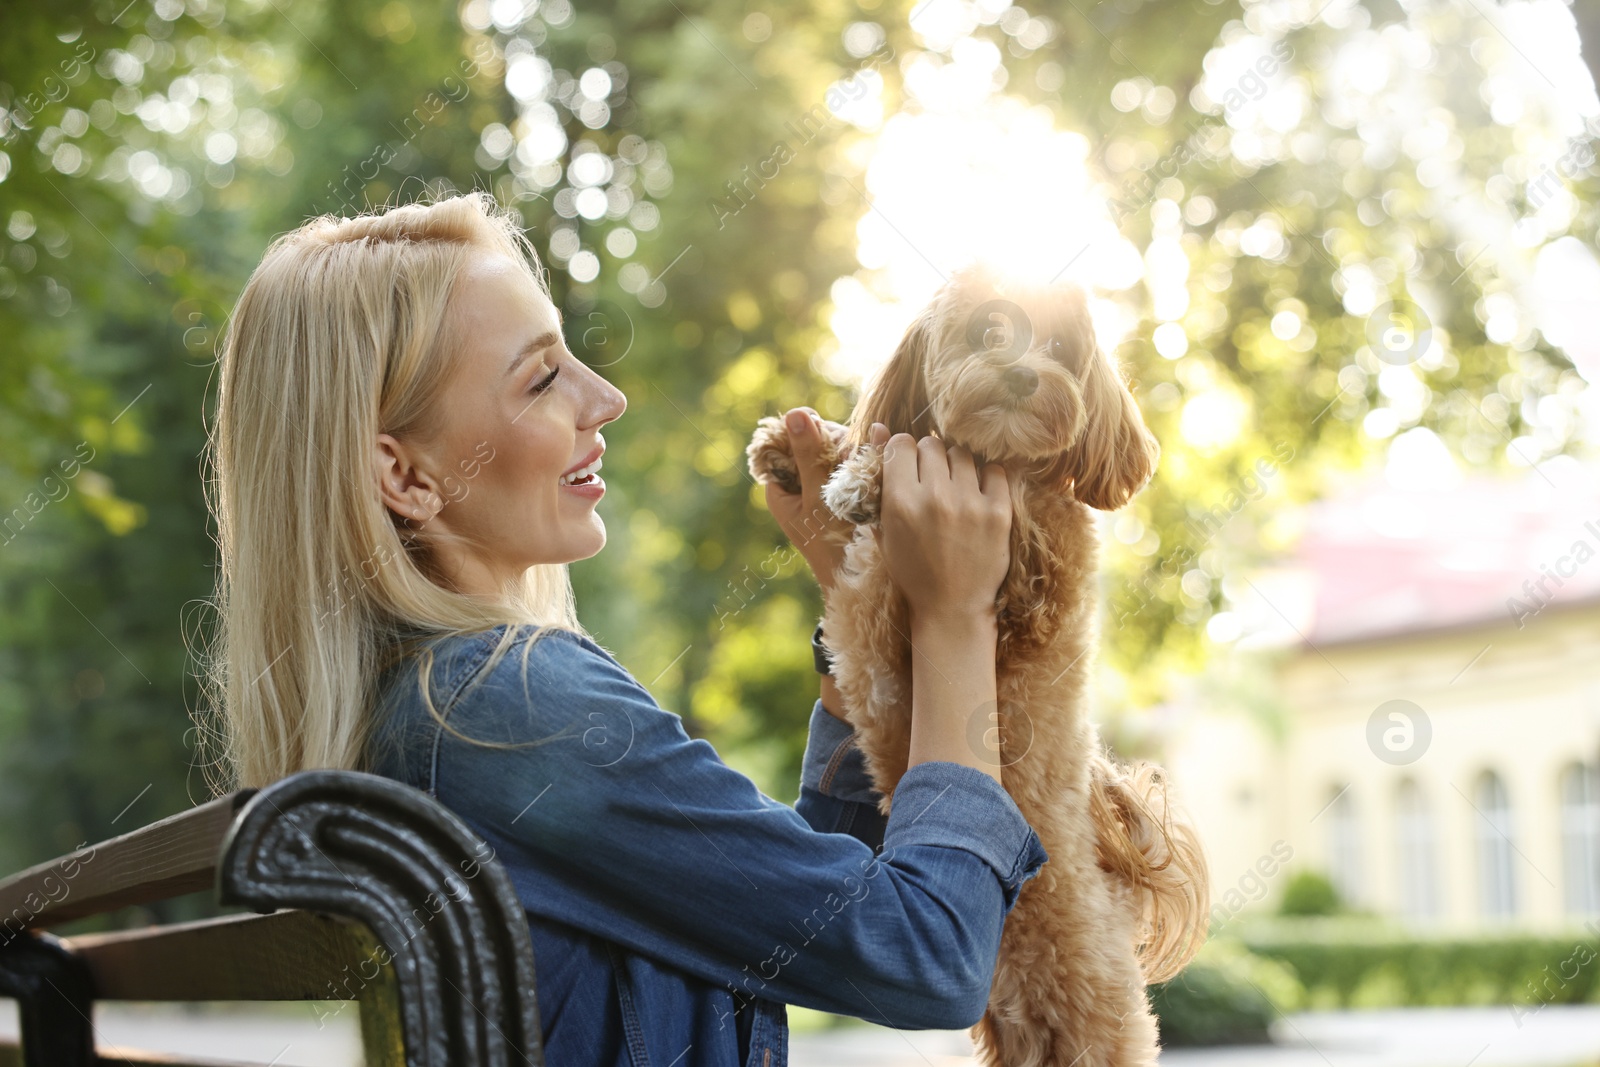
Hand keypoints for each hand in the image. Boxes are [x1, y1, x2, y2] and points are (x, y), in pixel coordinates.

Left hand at [763, 407, 853, 595]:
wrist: (863, 584)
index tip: (831, 442)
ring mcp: (825, 489)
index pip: (788, 440)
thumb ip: (808, 455)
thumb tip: (795, 412)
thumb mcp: (817, 498)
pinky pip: (854, 467)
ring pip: (838, 453)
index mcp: (781, 487)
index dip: (810, 432)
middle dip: (836, 445)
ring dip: (854, 455)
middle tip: (851, 463)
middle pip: (816, 442)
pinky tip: (876, 475)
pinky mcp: (848, 494)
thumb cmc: (833, 546)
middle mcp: (801, 485)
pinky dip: (864, 466)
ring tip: (864, 474)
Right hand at [874, 428, 1010, 625]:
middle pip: (932, 444)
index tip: (908, 467)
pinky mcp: (999, 512)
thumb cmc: (912, 569)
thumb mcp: (885, 528)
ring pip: (962, 453)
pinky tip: (978, 494)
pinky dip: (986, 477)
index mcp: (899, 502)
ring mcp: (969, 503)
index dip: (903, 452)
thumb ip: (880, 478)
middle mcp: (934, 498)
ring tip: (955, 488)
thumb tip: (880, 426)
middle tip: (932, 480)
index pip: (901, 443)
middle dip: (929, 458)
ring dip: (956, 466)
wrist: (952, 607)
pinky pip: (995, 469)